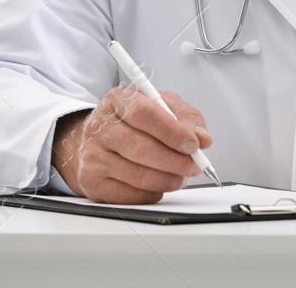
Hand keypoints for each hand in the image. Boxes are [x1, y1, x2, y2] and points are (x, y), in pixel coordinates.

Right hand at [51, 86, 212, 203]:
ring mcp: (93, 155)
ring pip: (139, 175)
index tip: (194, 144)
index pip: (144, 113)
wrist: (101, 142)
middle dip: (175, 161)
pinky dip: (154, 192)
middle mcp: (100, 126)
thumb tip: (203, 138)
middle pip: (141, 148)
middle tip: (194, 165)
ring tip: (180, 176)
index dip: (172, 131)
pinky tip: (158, 183)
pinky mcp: (92, 181)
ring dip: (169, 180)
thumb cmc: (136, 123)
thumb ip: (187, 117)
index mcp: (118, 99)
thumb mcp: (163, 107)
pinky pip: (132, 195)